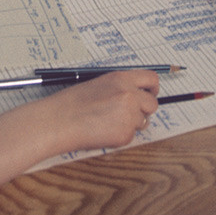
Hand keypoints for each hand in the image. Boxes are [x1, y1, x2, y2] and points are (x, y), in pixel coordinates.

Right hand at [38, 70, 159, 150]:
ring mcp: (129, 115)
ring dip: (131, 123)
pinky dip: (121, 136)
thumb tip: (136, 95)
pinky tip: (104, 131)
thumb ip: (121, 87)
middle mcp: (129, 95)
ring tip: (109, 122)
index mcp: (122, 79)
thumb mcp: (100, 83)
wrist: (62, 120)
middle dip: (144, 110)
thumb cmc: (74, 102)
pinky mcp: (126, 134)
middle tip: (130, 113)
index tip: (151, 93)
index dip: (153, 88)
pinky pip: (131, 136)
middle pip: (152, 104)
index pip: (151, 79)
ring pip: (142, 121)